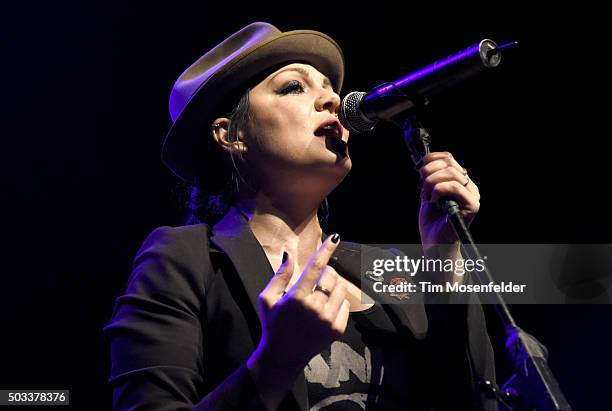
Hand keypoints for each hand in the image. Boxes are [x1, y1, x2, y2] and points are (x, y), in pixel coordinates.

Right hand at [247, 233, 349, 407]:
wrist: (282, 356)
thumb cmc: (272, 323)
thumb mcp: (268, 297)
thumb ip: (281, 274)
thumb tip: (288, 252)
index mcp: (296, 297)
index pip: (316, 266)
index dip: (326, 249)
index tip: (336, 237)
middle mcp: (315, 307)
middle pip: (331, 276)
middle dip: (326, 273)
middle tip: (316, 281)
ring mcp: (328, 319)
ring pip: (341, 289)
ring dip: (333, 287)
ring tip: (320, 295)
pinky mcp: (337, 329)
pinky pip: (346, 305)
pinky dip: (338, 302)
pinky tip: (325, 309)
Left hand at [418, 152, 480, 250]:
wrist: (434, 242)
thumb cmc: (432, 220)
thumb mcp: (427, 193)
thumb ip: (427, 177)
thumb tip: (419, 160)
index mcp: (460, 181)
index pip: (448, 158)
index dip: (431, 158)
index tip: (418, 168)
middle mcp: (469, 186)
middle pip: (449, 163)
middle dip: (428, 172)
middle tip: (421, 187)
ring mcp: (472, 196)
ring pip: (451, 174)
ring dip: (431, 183)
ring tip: (426, 196)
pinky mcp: (472, 206)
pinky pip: (455, 187)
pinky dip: (439, 191)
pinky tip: (433, 201)